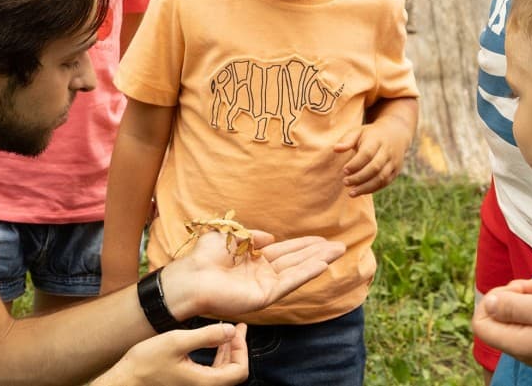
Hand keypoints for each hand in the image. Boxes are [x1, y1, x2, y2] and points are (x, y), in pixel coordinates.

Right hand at [95, 323, 248, 385]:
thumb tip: (231, 330)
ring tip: (227, 332)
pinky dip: (216, 357)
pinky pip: (211, 373)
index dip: (242, 349)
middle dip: (237, 348)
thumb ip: (207, 335)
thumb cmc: (146, 362)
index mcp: (205, 382)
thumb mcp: (177, 341)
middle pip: (233, 372)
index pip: (240, 370)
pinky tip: (211, 343)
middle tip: (236, 327)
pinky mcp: (188, 385)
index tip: (235, 329)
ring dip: (227, 351)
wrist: (126, 381)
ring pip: (223, 372)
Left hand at [161, 230, 344, 318]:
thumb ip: (252, 235)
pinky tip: (321, 264)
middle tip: (339, 245)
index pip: (285, 251)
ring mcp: (264, 285)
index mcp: (254, 259)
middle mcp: (262, 273)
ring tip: (337, 251)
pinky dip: (306, 273)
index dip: (304, 245)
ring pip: (297, 271)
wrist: (191, 277)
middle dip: (317, 252)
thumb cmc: (204, 257)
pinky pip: (289, 283)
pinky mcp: (264, 296)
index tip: (322, 239)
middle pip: (296, 260)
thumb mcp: (230, 236)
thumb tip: (271, 237)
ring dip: (317, 261)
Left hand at [333, 117, 411, 195]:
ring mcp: (393, 162)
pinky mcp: (396, 171)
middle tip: (345, 182)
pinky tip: (361, 191)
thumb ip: (347, 140)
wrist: (395, 133)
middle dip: (359, 177)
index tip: (344, 170)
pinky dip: (373, 188)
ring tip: (351, 193)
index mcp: (377, 140)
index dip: (355, 164)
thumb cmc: (371, 134)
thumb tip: (335, 149)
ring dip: (366, 187)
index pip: (367, 154)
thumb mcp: (358, 132)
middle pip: (375, 167)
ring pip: (381, 178)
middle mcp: (387, 151)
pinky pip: (385, 182)